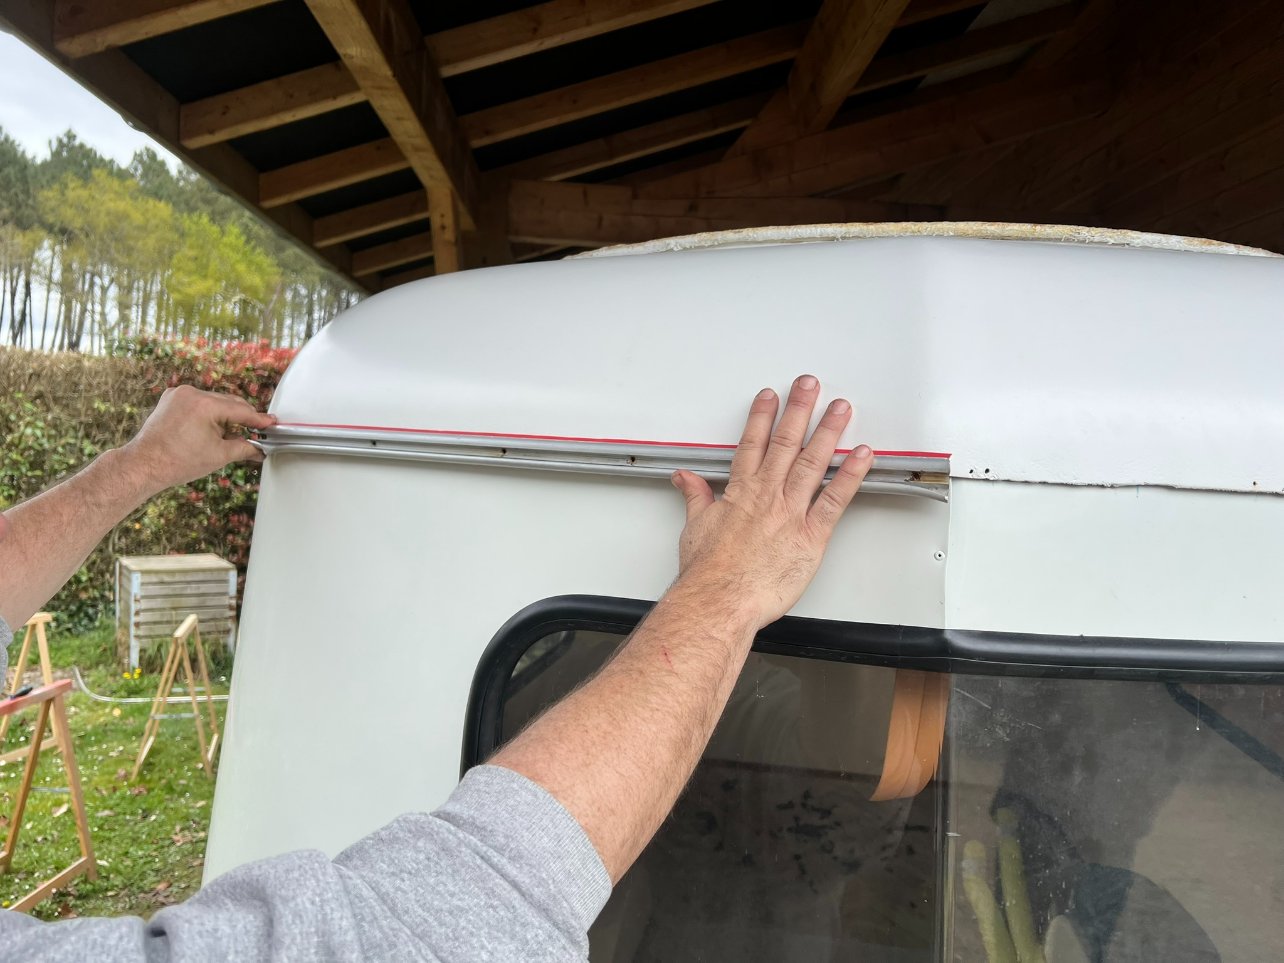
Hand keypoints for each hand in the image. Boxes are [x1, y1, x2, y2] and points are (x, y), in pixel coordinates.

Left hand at [120, 385, 276, 494]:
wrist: (144, 465)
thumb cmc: (176, 462)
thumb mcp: (219, 455)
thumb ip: (244, 448)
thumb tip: (257, 448)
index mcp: (205, 404)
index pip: (241, 411)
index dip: (258, 420)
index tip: (271, 423)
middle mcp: (191, 393)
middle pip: (228, 403)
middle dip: (242, 419)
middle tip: (254, 433)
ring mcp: (178, 394)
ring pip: (213, 402)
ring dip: (224, 416)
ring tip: (229, 436)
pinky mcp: (170, 399)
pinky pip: (198, 402)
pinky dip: (207, 413)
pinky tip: (211, 429)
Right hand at [670, 375, 871, 628]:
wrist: (720, 600)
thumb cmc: (708, 573)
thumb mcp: (694, 528)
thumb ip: (696, 498)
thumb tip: (685, 480)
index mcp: (741, 492)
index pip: (753, 444)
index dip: (763, 417)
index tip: (771, 397)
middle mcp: (767, 496)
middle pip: (786, 443)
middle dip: (798, 410)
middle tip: (809, 385)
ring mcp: (790, 513)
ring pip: (812, 463)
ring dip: (828, 431)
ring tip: (840, 408)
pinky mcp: (811, 536)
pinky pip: (834, 500)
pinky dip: (850, 476)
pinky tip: (861, 455)